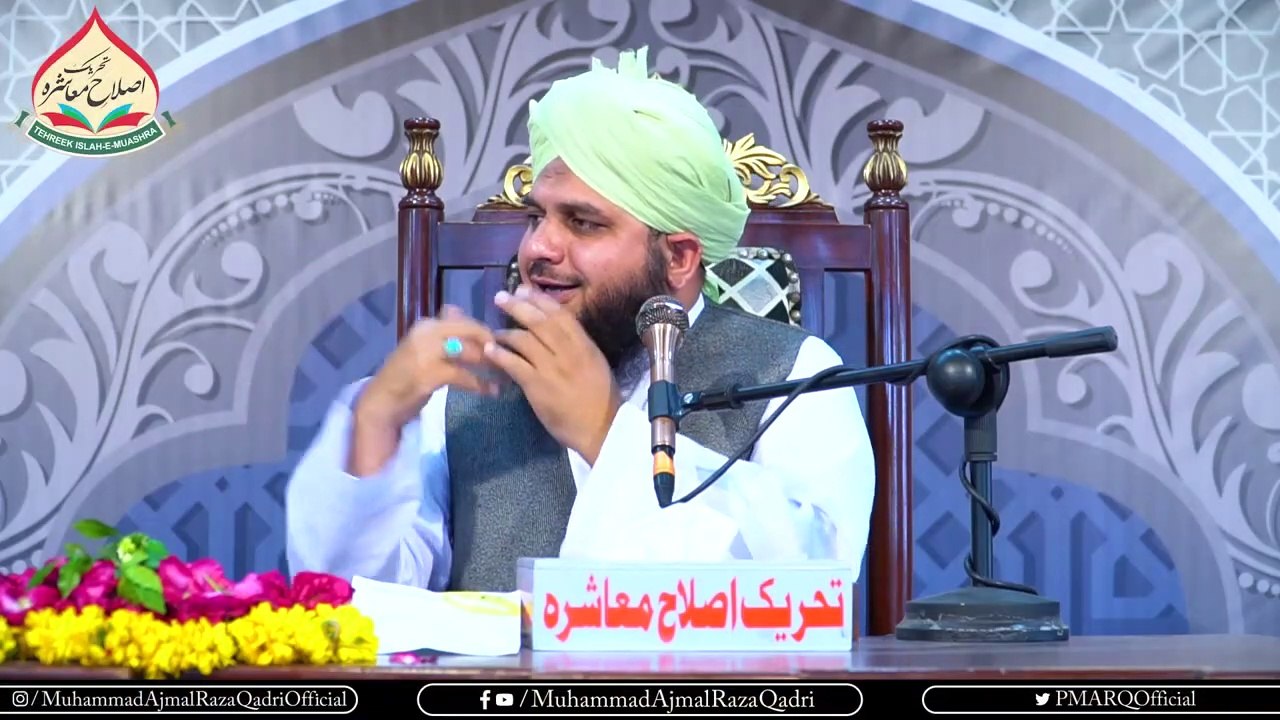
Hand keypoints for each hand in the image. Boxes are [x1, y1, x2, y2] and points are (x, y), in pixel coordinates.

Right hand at [349, 306, 496, 475]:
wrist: (380, 404)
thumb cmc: (405, 378)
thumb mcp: (423, 348)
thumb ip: (442, 331)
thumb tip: (457, 309)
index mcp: (426, 325)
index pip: (465, 320)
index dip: (487, 332)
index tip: (503, 345)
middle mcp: (426, 333)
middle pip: (471, 331)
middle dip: (494, 345)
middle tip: (511, 359)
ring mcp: (426, 353)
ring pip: (470, 352)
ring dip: (492, 365)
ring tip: (506, 377)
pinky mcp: (428, 374)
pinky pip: (464, 375)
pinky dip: (481, 384)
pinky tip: (492, 392)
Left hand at [485, 286, 622, 464]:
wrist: (602, 429)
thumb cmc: (601, 399)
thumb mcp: (596, 364)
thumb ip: (578, 346)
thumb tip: (558, 331)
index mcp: (585, 345)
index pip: (560, 314)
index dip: (539, 300)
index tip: (524, 290)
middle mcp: (568, 352)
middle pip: (539, 321)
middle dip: (518, 306)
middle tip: (500, 297)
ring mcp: (552, 368)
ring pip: (525, 340)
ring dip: (506, 332)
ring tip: (494, 332)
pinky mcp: (538, 386)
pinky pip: (515, 364)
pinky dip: (500, 355)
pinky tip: (490, 351)